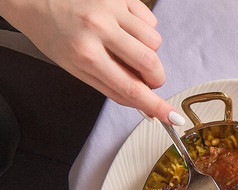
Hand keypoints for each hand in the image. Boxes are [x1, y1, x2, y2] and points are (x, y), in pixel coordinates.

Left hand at [0, 0, 182, 122]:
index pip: (131, 89)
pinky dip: (143, 29)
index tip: (173, 118)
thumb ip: (111, 86)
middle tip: (146, 78)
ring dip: (148, 51)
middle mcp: (99, 29)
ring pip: (154, 41)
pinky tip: (125, 28)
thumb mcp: (75, 67)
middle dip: (155, 78)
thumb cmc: (52, 33)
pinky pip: (150, 20)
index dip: (156, 106)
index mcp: (85, 55)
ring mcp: (110, 9)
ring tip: (126, 46)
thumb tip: (144, 103)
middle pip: (151, 64)